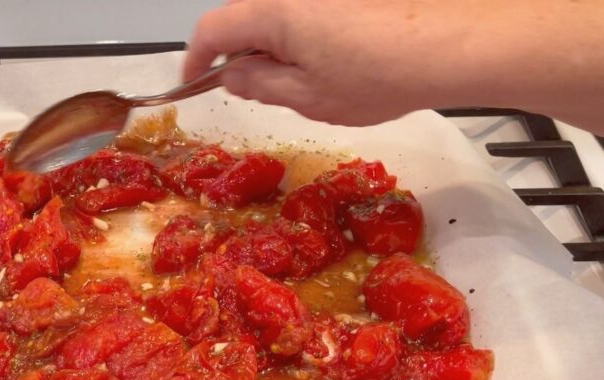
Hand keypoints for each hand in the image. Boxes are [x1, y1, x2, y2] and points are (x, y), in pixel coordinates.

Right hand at [184, 0, 603, 131]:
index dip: (195, 58)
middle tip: (258, 92)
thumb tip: (232, 76)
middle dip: (242, 54)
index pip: (212, 28)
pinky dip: (307, 35)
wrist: (454, 44)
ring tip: (309, 82)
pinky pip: (310, 12)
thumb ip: (259, 85)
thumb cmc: (379, 74)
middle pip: (246, 17)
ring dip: (278, 46)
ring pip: (280, 16)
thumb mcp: (308, 97)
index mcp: (273, 12)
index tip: (195, 81)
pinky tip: (337, 63)